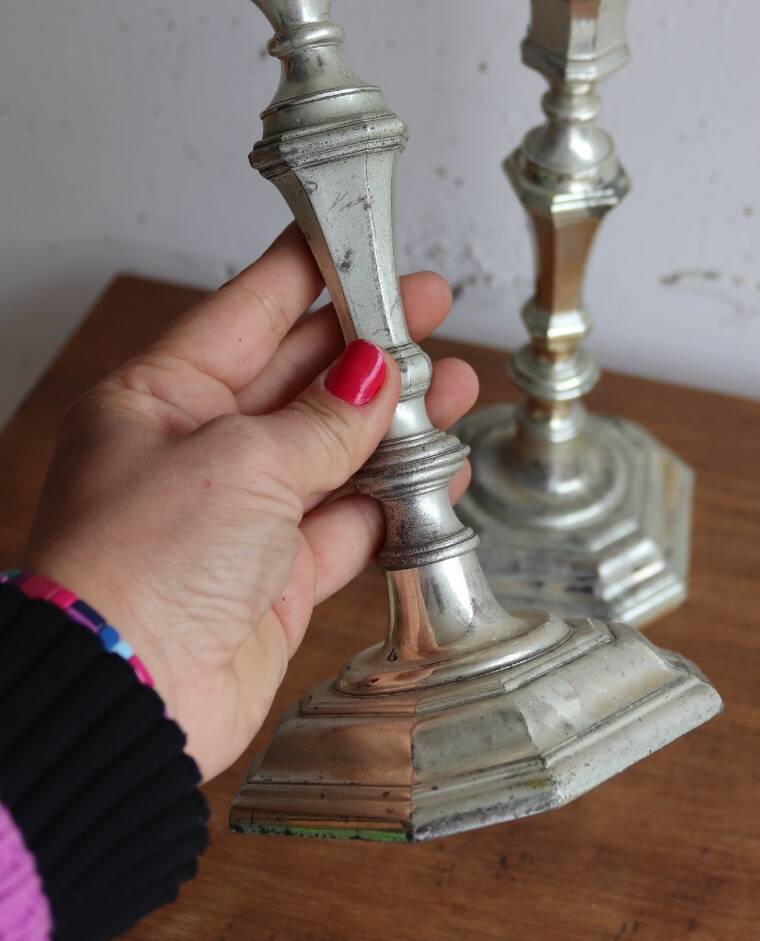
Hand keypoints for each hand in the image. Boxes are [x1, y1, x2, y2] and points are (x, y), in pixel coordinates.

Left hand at [24, 227, 477, 782]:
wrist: (124, 700)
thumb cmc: (138, 570)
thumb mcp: (240, 463)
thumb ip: (321, 420)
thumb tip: (375, 376)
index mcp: (159, 399)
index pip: (247, 312)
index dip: (310, 274)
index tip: (359, 240)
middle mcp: (198, 452)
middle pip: (299, 378)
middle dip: (369, 345)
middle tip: (429, 310)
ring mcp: (239, 518)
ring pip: (333, 450)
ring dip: (396, 422)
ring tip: (455, 387)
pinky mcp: (275, 580)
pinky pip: (349, 524)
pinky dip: (396, 500)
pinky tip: (441, 470)